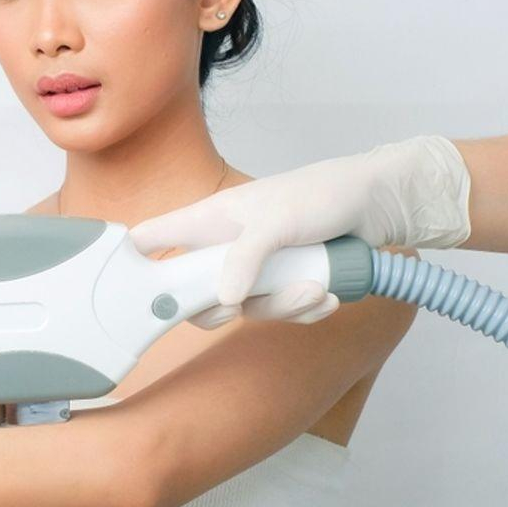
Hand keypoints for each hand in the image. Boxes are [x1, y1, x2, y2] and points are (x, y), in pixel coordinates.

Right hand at [128, 136, 471, 327]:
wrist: (379, 205)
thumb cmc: (322, 193)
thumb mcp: (277, 221)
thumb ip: (244, 257)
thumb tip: (222, 299)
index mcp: (209, 221)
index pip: (151, 240)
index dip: (130, 264)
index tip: (128, 293)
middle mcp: (225, 247)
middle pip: (194, 294)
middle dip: (223, 307)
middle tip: (241, 306)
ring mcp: (254, 268)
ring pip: (245, 309)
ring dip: (282, 306)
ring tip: (315, 289)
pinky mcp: (284, 283)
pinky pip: (280, 313)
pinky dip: (306, 308)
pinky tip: (328, 294)